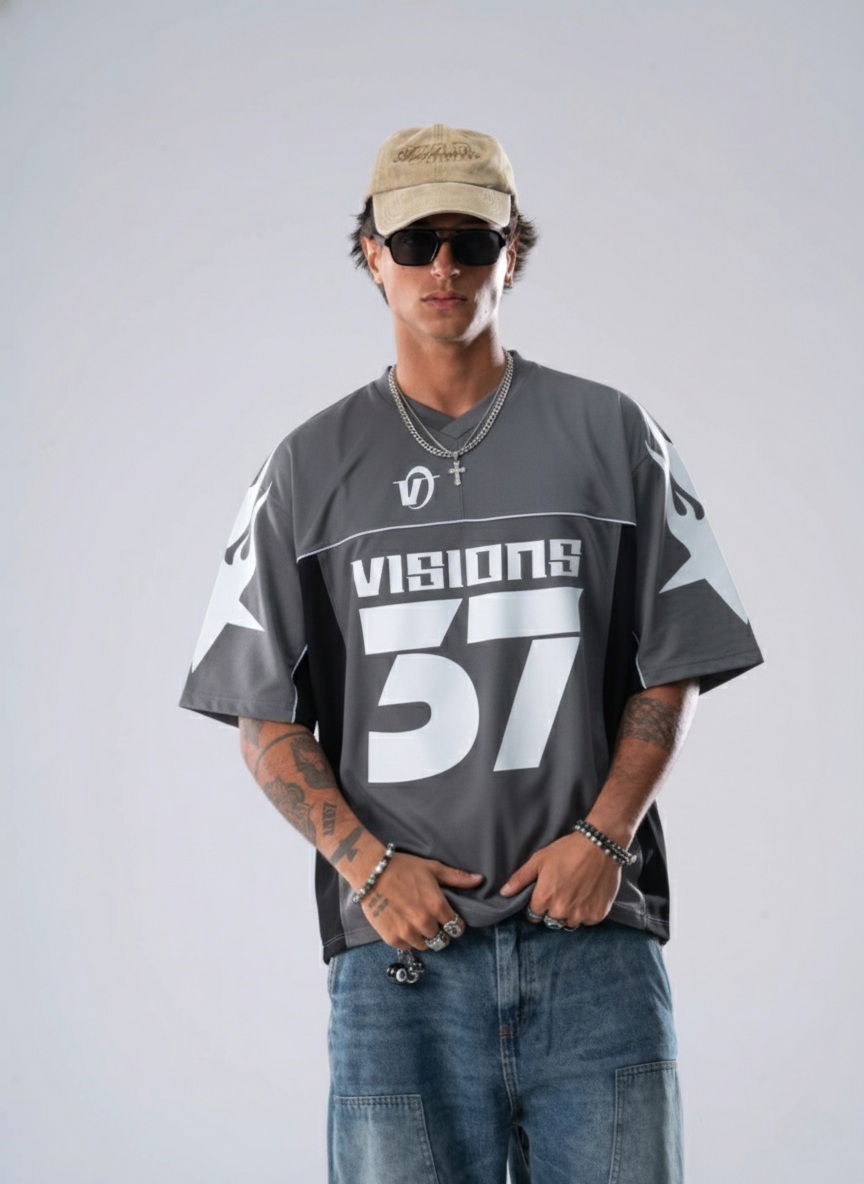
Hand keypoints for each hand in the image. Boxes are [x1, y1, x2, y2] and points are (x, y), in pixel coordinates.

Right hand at [358, 852, 483, 950]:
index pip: (456, 928)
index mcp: (437, 906)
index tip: (448, 918)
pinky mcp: (392, 938)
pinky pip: (408, 946)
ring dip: (424, 937)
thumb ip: (457, 877)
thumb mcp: (432, 868)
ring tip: (416, 922)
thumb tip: (479, 880)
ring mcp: (407, 932)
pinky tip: (404, 924)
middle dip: (439, 930)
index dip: (454, 922)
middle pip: (441, 939)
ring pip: (425, 946)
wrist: (371, 872)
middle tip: (430, 919)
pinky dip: (408, 939)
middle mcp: (424, 923)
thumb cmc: (403, 867)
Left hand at [499, 832, 621, 926]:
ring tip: (575, 893)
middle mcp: (561, 911)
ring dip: (570, 913)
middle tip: (562, 890)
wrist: (600, 845)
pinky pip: (587, 920)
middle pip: (552, 920)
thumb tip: (504, 893)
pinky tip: (588, 895)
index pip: (534, 915)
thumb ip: (520, 879)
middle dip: (553, 909)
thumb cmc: (567, 850)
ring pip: (569, 923)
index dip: (538, 905)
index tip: (546, 893)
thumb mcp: (539, 860)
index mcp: (544, 899)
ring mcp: (580, 915)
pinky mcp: (597, 915)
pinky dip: (586, 912)